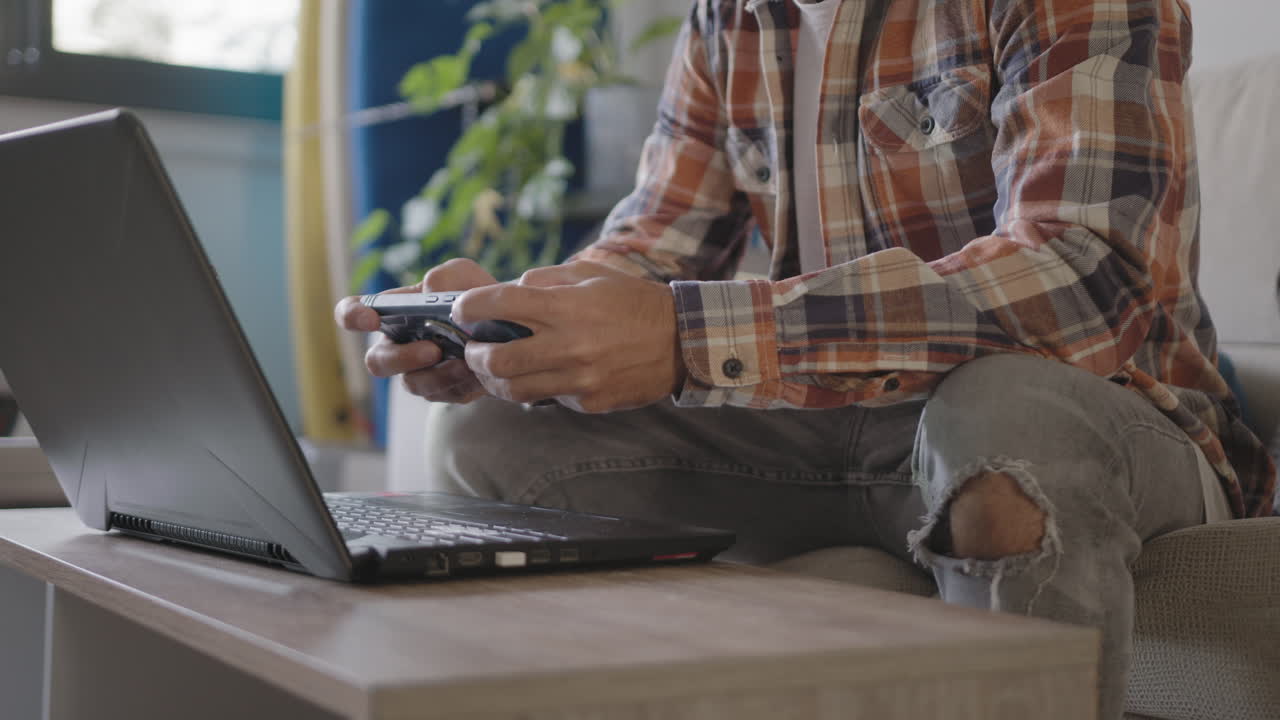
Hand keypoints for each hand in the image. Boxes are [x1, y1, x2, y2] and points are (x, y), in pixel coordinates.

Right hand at [334, 258, 496, 403]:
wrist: (508, 328)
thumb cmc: (475, 297)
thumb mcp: (466, 276)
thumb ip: (447, 275)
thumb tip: (429, 289)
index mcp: (392, 312)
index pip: (352, 313)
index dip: (352, 317)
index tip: (369, 319)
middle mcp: (396, 344)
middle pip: (376, 361)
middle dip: (401, 358)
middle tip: (432, 350)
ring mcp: (416, 371)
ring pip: (411, 383)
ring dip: (436, 375)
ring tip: (464, 363)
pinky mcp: (439, 390)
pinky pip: (440, 395)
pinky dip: (458, 384)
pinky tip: (476, 373)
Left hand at [455, 261, 685, 412]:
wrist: (680, 340)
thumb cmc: (632, 301)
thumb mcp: (590, 275)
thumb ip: (544, 280)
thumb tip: (508, 291)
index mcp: (566, 308)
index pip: (499, 306)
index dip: (469, 307)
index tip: (461, 308)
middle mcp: (569, 346)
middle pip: (495, 359)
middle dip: (473, 353)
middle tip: (472, 346)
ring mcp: (578, 379)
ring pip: (512, 389)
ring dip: (493, 379)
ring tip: (491, 367)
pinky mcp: (588, 401)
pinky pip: (546, 398)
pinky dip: (534, 387)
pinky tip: (537, 374)